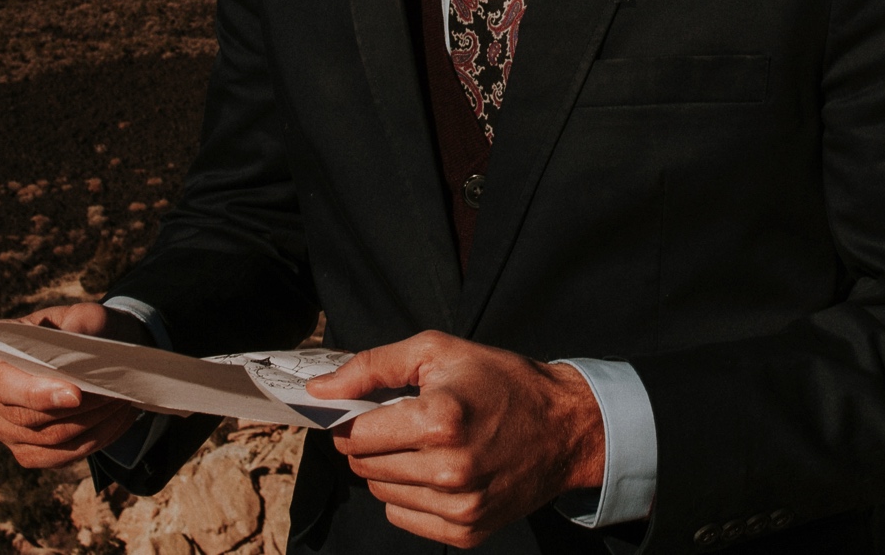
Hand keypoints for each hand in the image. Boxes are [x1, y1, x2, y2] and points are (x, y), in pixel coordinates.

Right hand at [0, 302, 150, 467]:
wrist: (92, 351)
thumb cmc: (84, 329)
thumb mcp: (86, 315)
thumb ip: (81, 324)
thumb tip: (78, 343)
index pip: (0, 382)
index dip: (35, 393)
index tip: (77, 394)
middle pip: (24, 417)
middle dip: (75, 409)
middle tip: (115, 394)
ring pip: (45, 439)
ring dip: (89, 424)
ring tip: (121, 402)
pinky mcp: (23, 449)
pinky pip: (55, 457)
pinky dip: (91, 441)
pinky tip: (115, 420)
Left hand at [306, 331, 604, 547]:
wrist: (565, 427)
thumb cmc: (501, 382)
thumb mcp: (437, 352)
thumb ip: (371, 367)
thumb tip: (318, 392)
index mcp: (439, 420)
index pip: (355, 434)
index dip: (352, 418)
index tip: (363, 409)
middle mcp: (449, 470)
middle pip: (365, 465)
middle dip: (371, 442)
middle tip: (401, 422)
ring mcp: (460, 506)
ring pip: (381, 493)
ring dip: (390, 468)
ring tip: (424, 445)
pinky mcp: (467, 531)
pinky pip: (404, 517)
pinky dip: (409, 495)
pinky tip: (436, 471)